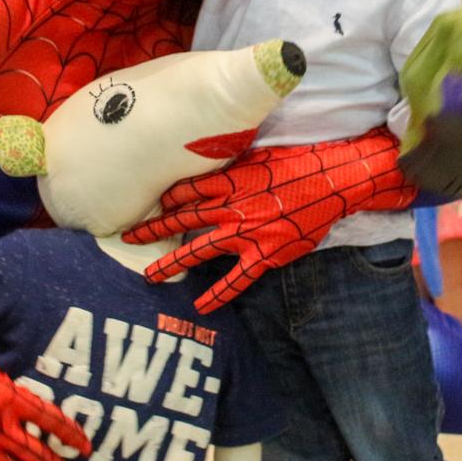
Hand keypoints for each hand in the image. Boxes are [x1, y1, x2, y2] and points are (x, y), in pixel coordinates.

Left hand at [123, 128, 415, 312]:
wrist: (335, 179)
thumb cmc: (301, 162)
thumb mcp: (261, 153)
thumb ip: (234, 162)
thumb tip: (211, 156)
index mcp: (230, 180)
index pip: (187, 190)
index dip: (166, 198)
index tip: (151, 204)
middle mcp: (233, 207)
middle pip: (183, 218)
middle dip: (153, 228)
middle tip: (126, 236)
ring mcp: (248, 232)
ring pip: (200, 249)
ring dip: (172, 262)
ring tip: (149, 275)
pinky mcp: (266, 253)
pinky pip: (237, 278)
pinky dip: (218, 293)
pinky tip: (201, 307)